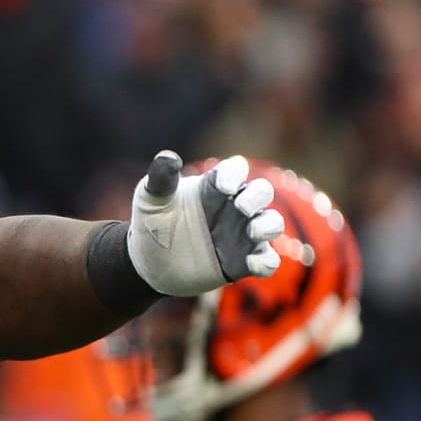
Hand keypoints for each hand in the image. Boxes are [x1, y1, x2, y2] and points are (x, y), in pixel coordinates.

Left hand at [129, 152, 284, 295]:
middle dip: (258, 196)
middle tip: (241, 206)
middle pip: (262, 192)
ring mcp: (240, 235)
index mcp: (214, 186)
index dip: (235, 173)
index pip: (234, 170)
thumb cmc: (152, 223)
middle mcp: (233, 207)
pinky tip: (254, 263)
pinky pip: (266, 261)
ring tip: (253, 231)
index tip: (223, 185)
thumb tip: (167, 157)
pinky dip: (266, 261)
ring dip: (269, 226)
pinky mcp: (241, 262)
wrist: (148, 263)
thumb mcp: (151, 199)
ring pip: (271, 224)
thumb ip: (161, 179)